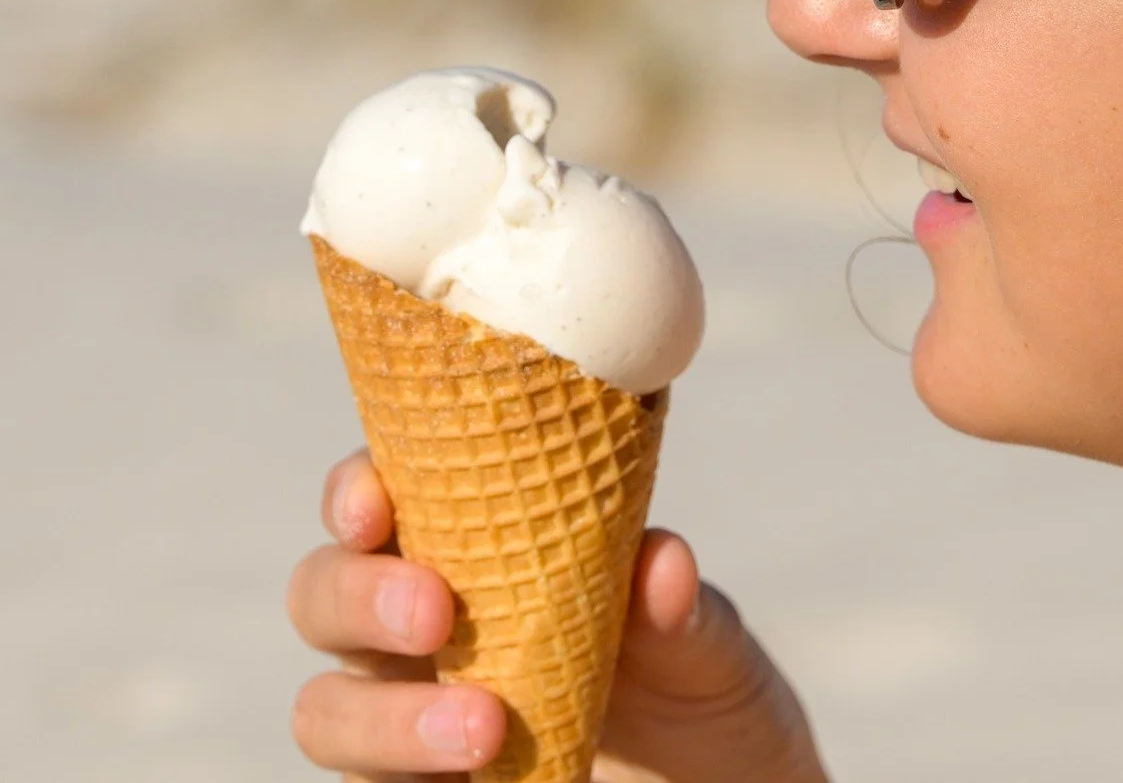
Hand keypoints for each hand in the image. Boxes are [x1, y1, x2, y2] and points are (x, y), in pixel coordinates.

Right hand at [287, 450, 829, 782]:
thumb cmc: (697, 683)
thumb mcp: (704, 643)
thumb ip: (678, 608)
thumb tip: (662, 563)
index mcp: (475, 544)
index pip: (380, 494)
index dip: (354, 488)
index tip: (376, 506)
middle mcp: (423, 622)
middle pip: (322, 592)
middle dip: (358, 596)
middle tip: (436, 615)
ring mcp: (411, 715)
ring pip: (326, 707)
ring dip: (383, 718)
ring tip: (483, 730)